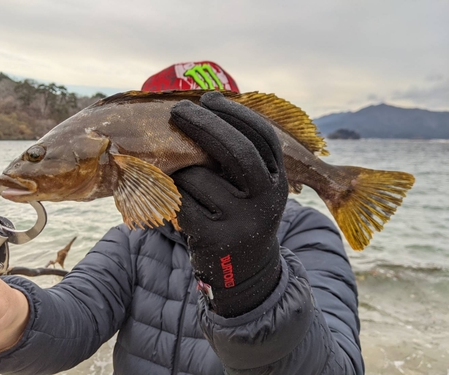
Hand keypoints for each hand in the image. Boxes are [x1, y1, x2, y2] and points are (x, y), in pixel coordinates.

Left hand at [170, 91, 287, 316]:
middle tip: (178, 110)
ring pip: (197, 176)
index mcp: (278, 182)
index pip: (261, 137)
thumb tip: (206, 111)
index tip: (209, 99)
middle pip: (235, 150)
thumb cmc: (241, 219)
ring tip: (180, 182)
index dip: (234, 113)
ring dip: (179, 172)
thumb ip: (241, 159)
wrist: (245, 275)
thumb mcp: (253, 191)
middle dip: (203, 124)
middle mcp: (266, 200)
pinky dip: (170, 195)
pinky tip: (173, 200)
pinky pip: (180, 202)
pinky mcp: (215, 240)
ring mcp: (242, 222)